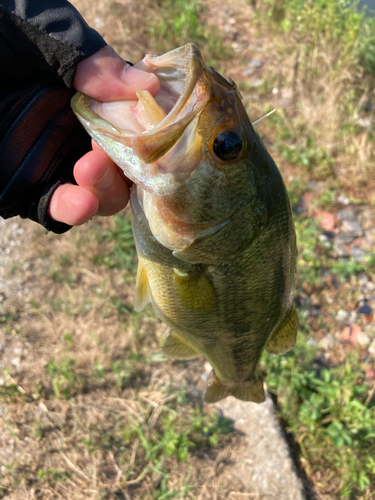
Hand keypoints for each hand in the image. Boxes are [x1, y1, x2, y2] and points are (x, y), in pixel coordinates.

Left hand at [48, 46, 159, 225]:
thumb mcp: (46, 38)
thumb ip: (92, 60)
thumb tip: (148, 85)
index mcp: (87, 99)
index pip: (136, 124)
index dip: (153, 128)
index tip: (159, 121)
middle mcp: (78, 137)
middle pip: (128, 166)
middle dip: (132, 164)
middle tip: (118, 148)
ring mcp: (56, 165)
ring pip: (103, 194)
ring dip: (107, 186)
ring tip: (91, 167)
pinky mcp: (28, 190)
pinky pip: (57, 209)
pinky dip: (74, 210)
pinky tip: (82, 203)